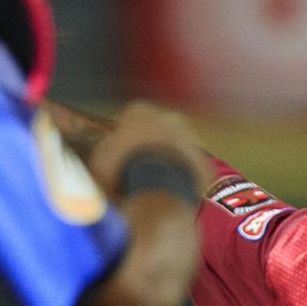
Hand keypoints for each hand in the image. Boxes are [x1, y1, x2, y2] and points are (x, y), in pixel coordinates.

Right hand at [88, 102, 208, 199]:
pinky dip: (185, 179)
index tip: (122, 149)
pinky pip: (193, 170)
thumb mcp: (100, 157)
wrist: (159, 191)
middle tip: (141, 166)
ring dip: (170, 160)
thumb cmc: (122, 171)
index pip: (132, 115)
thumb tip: (108, 150)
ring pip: (180, 148)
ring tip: (157, 183)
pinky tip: (173, 194)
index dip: (126, 133)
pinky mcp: (206, 164)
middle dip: (153, 143)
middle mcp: (171, 119)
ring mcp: (192, 141)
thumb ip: (106, 147)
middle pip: (160, 128)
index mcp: (141, 111)